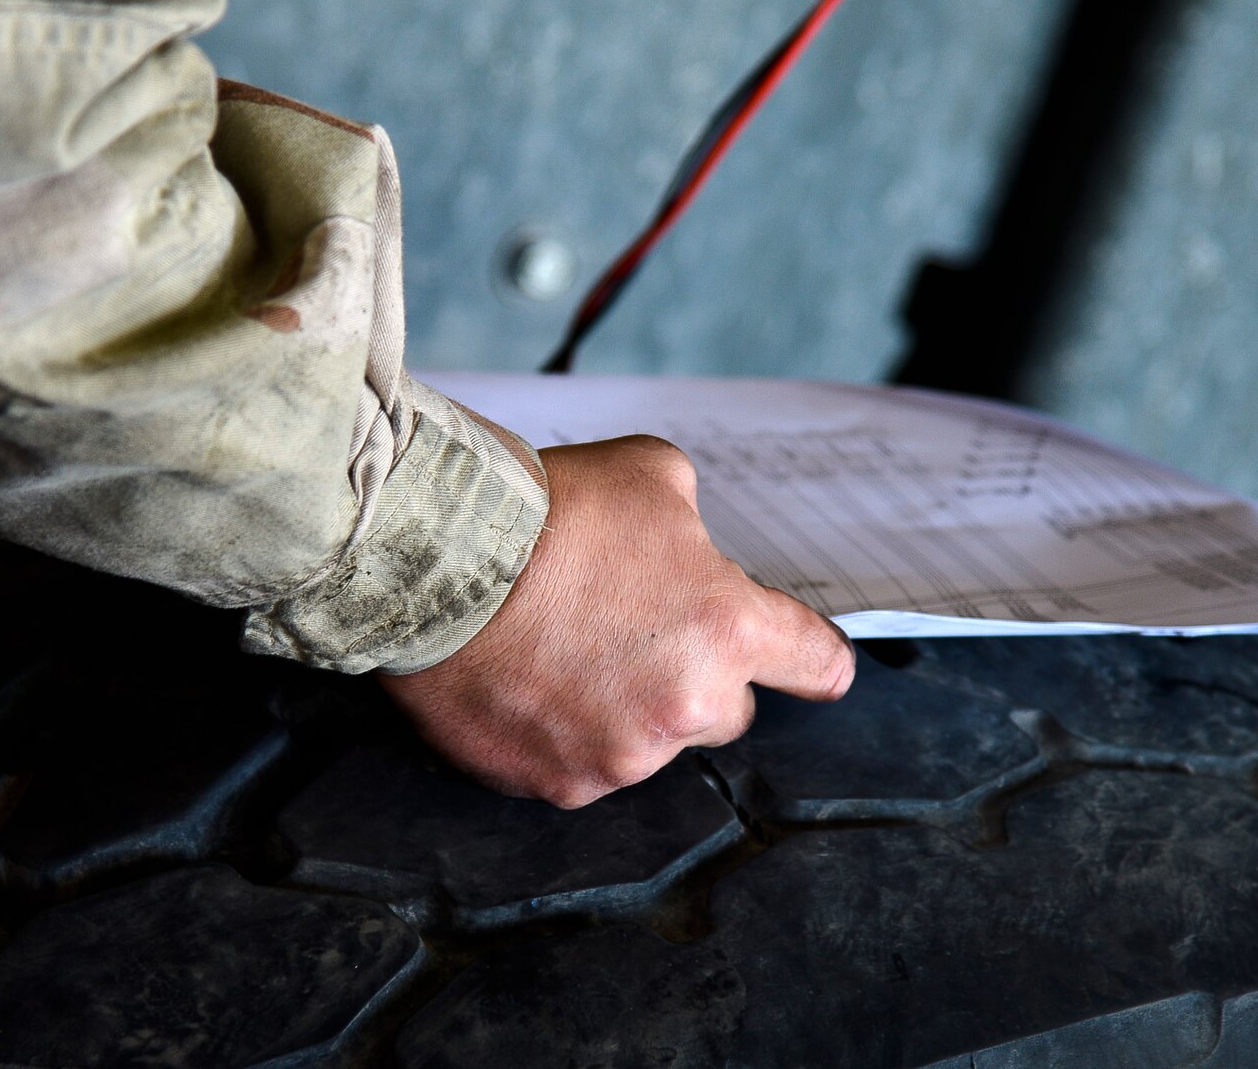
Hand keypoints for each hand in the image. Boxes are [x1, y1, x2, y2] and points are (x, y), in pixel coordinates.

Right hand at [380, 434, 855, 807]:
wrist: (440, 562)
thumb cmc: (549, 511)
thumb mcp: (652, 475)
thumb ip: (696, 524)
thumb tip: (691, 548)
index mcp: (729, 629)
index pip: (815, 664)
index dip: (814, 660)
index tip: (817, 668)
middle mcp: (688, 705)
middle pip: (727, 712)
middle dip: (695, 678)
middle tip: (634, 633)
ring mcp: (624, 754)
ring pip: (651, 743)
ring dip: (626, 708)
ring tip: (565, 650)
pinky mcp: (562, 783)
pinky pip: (583, 766)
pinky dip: (564, 735)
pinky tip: (530, 683)